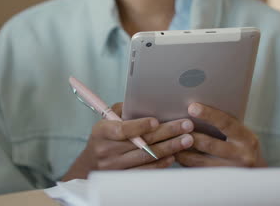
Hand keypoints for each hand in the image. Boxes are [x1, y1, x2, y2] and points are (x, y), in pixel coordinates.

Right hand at [62, 103, 194, 180]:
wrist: (91, 164)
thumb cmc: (105, 136)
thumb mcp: (108, 120)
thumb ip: (124, 110)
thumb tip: (145, 101)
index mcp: (102, 132)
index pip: (122, 130)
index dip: (140, 126)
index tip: (157, 121)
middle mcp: (107, 150)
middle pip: (141, 143)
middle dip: (167, 133)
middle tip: (186, 126)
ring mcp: (115, 167)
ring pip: (147, 157)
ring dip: (170, 148)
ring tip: (188, 139)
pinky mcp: (124, 178)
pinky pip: (146, 171)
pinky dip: (161, 163)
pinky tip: (174, 155)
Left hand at [175, 103, 266, 167]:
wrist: (255, 169)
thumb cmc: (241, 143)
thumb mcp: (239, 131)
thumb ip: (223, 123)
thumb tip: (194, 108)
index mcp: (247, 138)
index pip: (226, 123)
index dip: (209, 114)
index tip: (192, 107)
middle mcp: (242, 155)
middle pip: (209, 144)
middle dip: (189, 135)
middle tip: (173, 127)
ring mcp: (231, 171)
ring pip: (199, 160)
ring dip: (182, 150)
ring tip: (170, 139)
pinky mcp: (220, 181)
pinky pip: (197, 170)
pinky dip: (185, 161)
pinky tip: (175, 153)